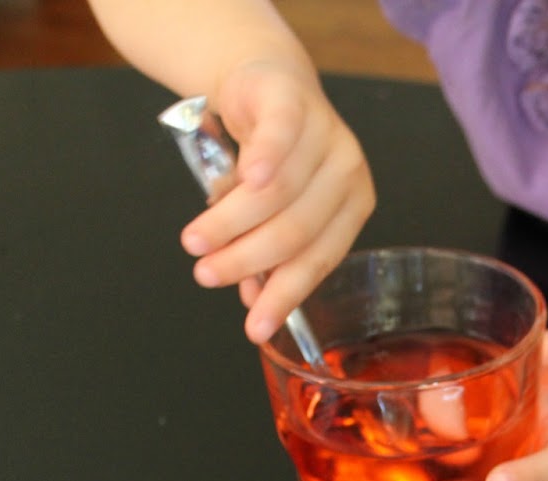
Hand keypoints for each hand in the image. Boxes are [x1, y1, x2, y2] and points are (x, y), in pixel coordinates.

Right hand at [179, 59, 374, 344]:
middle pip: (296, 229)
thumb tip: (251, 300)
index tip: (254, 328)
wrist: (265, 85)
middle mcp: (348, 173)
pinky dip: (260, 161)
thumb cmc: (273, 158)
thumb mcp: (274, 210)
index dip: (285, 296)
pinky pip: (278, 136)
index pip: (318, 260)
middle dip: (246, 259)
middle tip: (205, 274)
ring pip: (276, 191)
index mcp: (352, 207)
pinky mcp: (294, 102)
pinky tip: (240, 182)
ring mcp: (325, 135)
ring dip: (230, 222)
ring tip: (195, 240)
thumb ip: (268, 252)